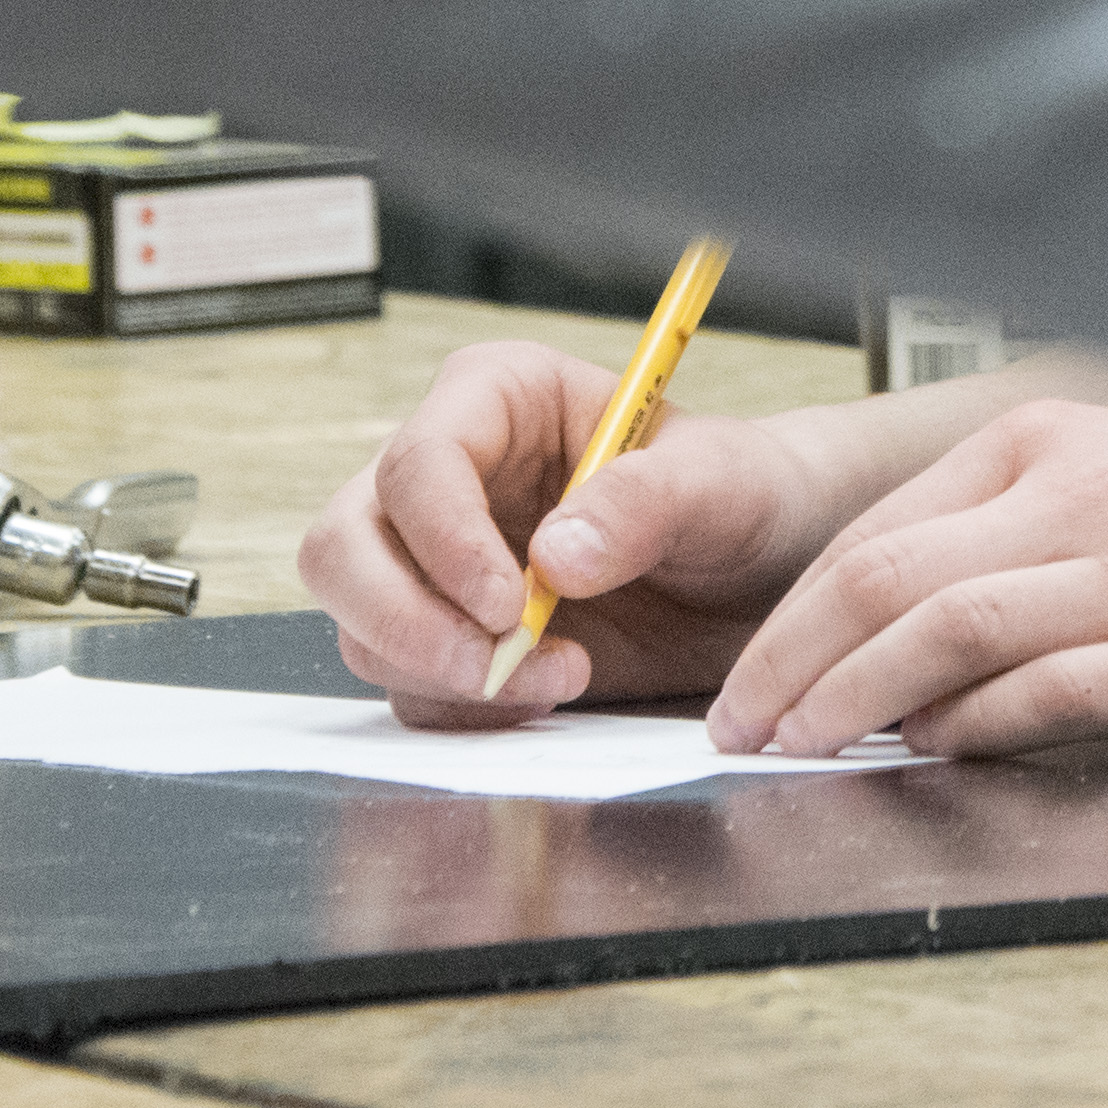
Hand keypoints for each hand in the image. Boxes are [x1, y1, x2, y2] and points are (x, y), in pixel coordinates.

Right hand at [302, 339, 888, 725]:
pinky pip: (408, 684)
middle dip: (401, 618)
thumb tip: (555, 556)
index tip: (511, 603)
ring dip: (442, 672)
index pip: (419, 460)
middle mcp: (446, 477)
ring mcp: (436, 562)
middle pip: (343, 546)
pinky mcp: (452, 636)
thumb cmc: (741, 492)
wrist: (764, 572)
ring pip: (361, 624)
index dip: (446, 538)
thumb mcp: (720, 480)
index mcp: (497, 399)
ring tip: (565, 676)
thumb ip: (645, 502)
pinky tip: (549, 694)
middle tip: (491, 662)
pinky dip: (462, 708)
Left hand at [706, 399, 1107, 758]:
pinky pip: (1044, 698)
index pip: (878, 528)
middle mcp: (1085, 495)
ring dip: (853, 703)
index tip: (748, 677)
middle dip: (791, 665)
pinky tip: (931, 753)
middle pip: (887, 579)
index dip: (791, 615)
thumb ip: (1014, 532)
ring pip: (946, 635)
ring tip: (805, 751)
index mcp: (1055, 438)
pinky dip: (970, 731)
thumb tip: (891, 631)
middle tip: (742, 730)